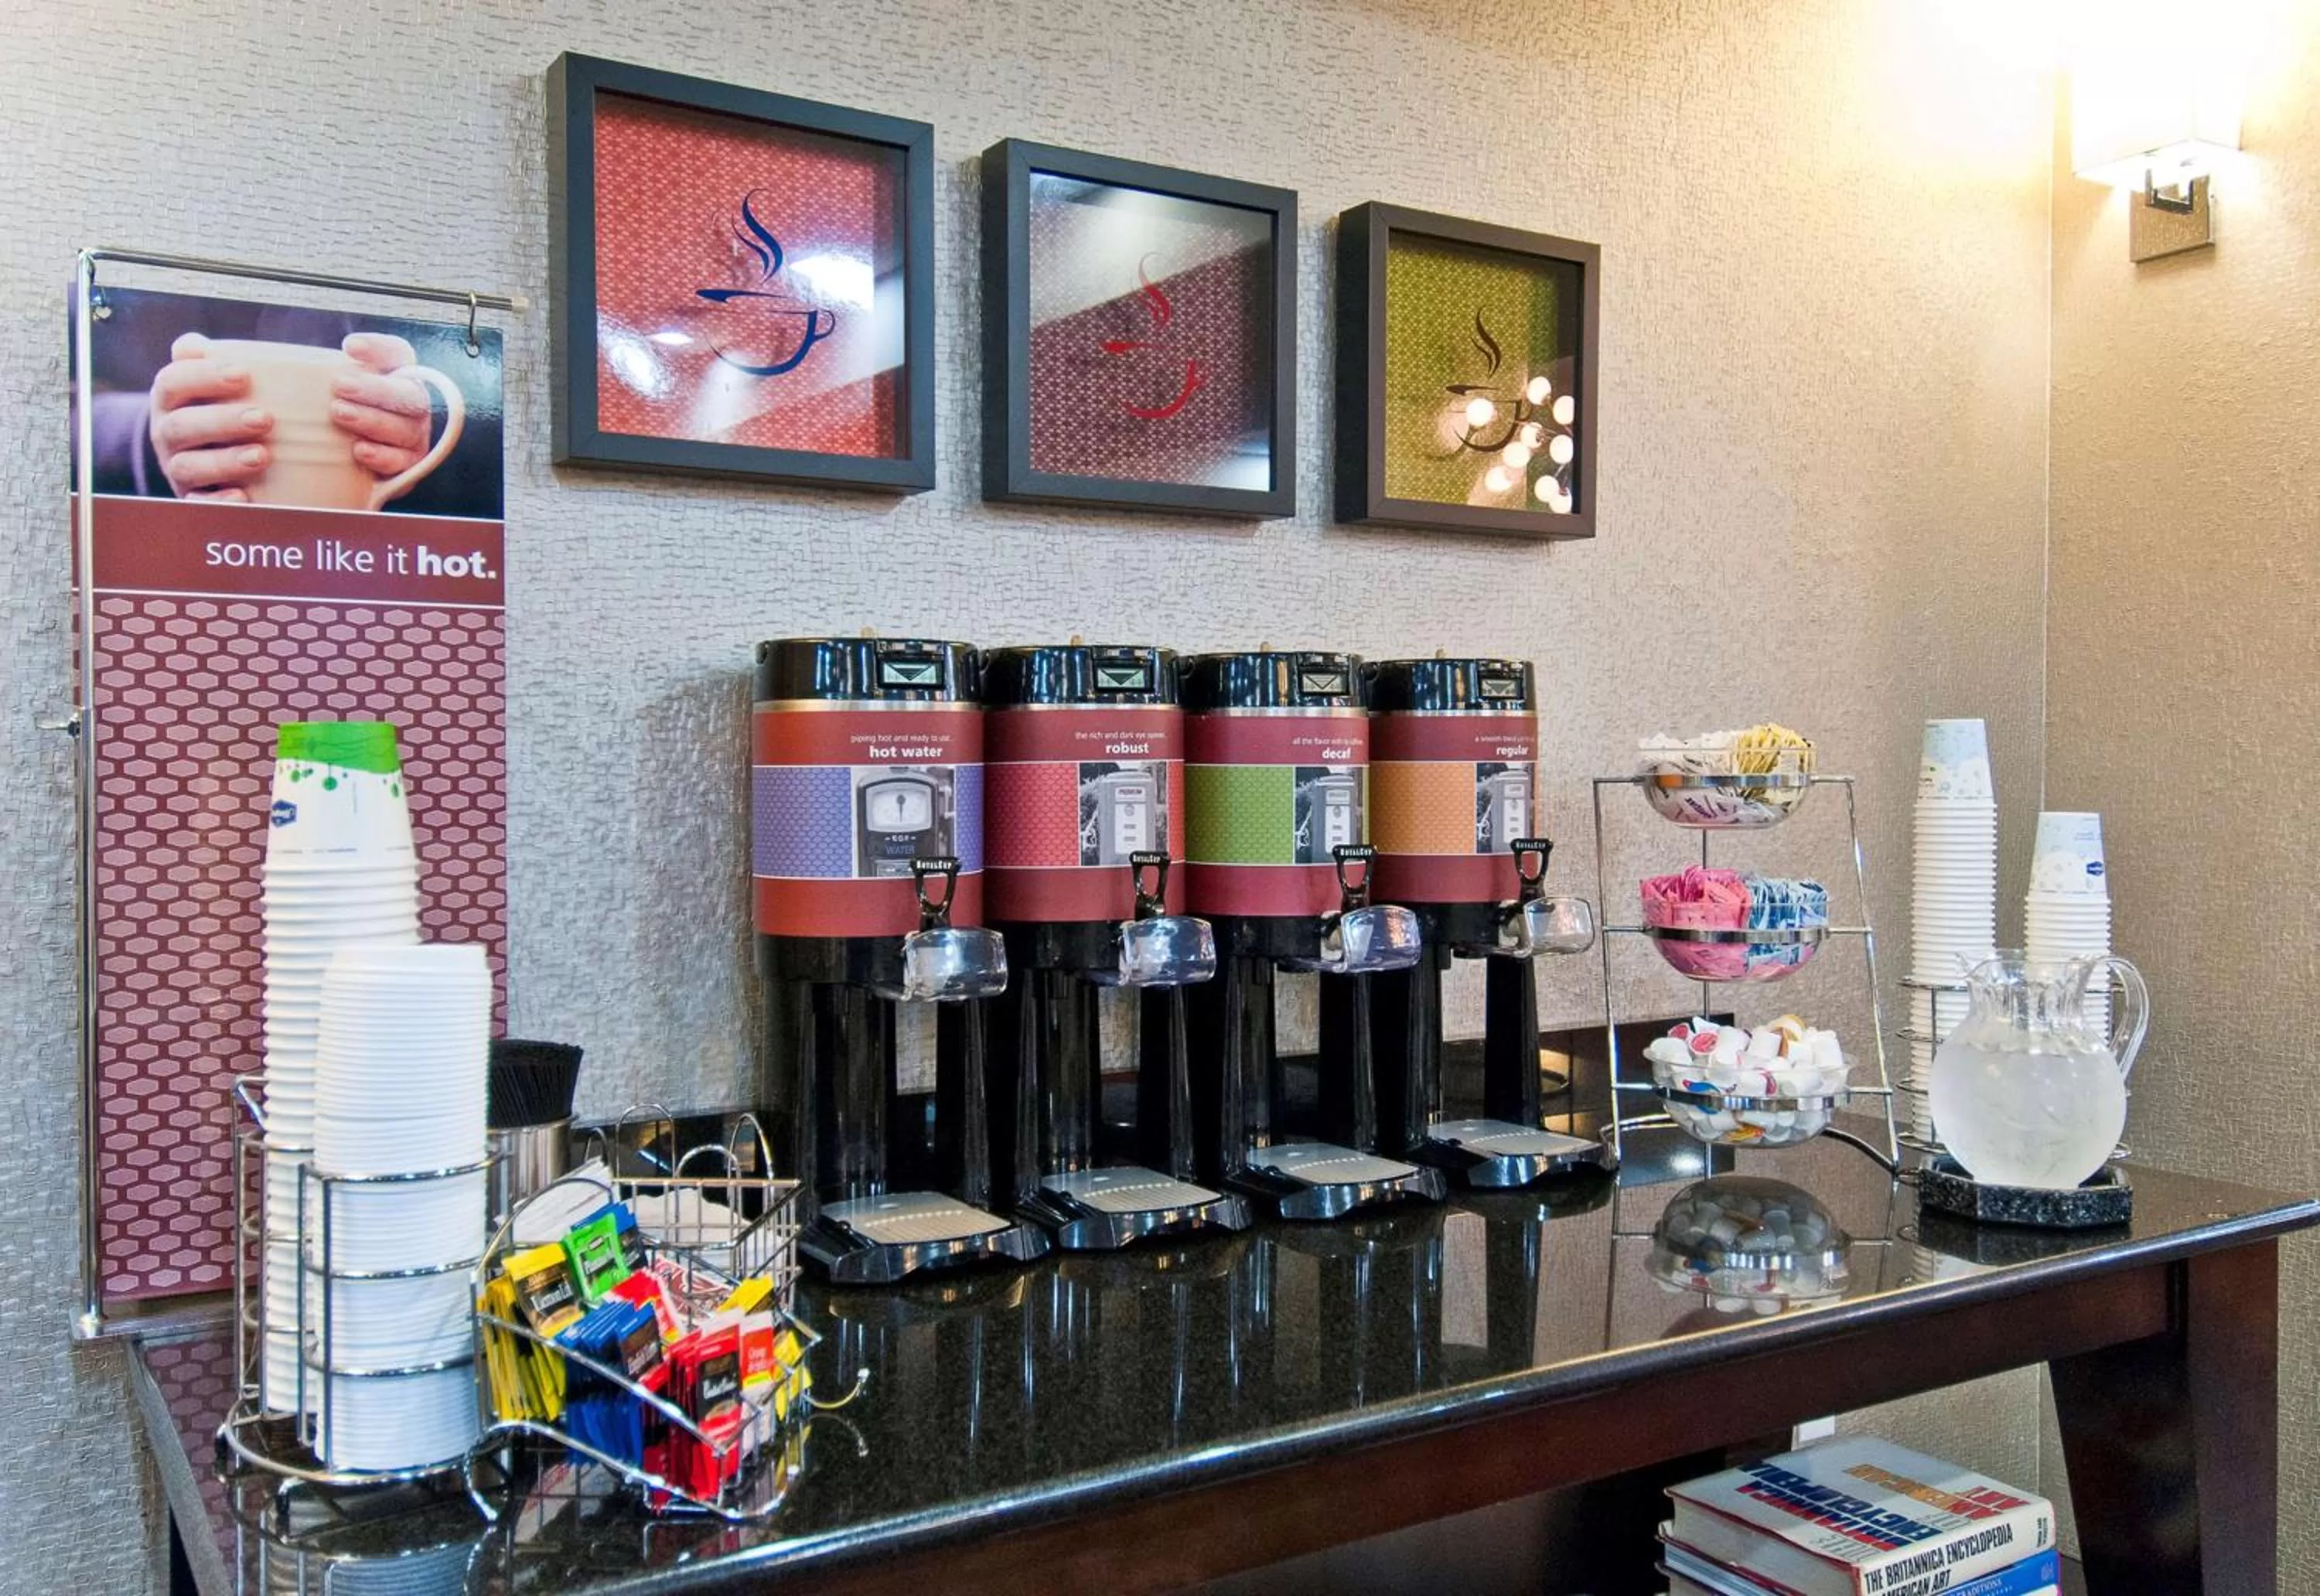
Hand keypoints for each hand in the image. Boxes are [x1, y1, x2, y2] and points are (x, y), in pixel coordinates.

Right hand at [148, 333, 270, 501]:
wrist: (207, 454)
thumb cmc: (223, 405)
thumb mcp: (216, 381)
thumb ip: (210, 359)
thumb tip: (196, 342)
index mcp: (171, 399)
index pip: (174, 382)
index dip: (203, 375)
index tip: (243, 373)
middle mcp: (167, 433)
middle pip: (182, 425)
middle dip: (222, 421)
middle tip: (265, 418)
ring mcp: (177, 467)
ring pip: (188, 466)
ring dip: (225, 461)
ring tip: (262, 456)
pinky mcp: (192, 499)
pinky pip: (198, 505)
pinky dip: (218, 502)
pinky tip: (244, 497)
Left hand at [331, 334, 433, 497]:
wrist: (350, 466)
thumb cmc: (339, 412)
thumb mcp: (330, 388)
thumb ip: (320, 370)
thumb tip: (310, 353)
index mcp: (397, 376)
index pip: (396, 354)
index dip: (378, 349)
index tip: (350, 347)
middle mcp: (413, 405)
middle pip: (406, 394)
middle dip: (374, 389)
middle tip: (339, 385)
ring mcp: (414, 436)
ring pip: (404, 429)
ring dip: (372, 420)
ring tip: (339, 413)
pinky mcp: (409, 465)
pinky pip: (402, 462)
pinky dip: (382, 456)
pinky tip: (359, 450)